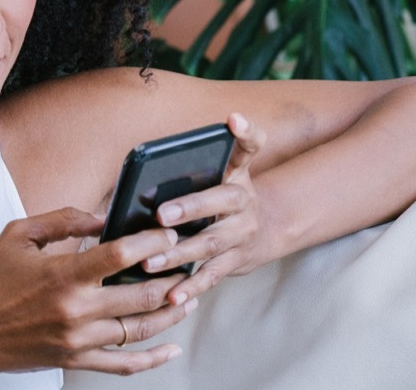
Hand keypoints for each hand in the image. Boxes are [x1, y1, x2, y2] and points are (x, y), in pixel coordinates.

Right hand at [0, 207, 193, 379]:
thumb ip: (63, 220)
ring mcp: (79, 340)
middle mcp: (77, 310)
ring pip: (141, 329)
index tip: (169, 232)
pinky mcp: (76, 360)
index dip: (152, 241)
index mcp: (64, 274)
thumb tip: (103, 216)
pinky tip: (172, 348)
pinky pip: (123, 364)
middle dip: (173, 275)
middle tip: (189, 260)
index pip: (121, 255)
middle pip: (142, 294)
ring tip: (189, 295)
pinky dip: (153, 359)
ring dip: (171, 312)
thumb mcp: (19, 234)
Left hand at [147, 112, 266, 303]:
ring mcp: (242, 234)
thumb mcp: (223, 170)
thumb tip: (149, 157)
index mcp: (238, 173)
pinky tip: (171, 296)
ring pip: (210, 245)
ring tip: (150, 261)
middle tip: (160, 214)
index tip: (232, 119)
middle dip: (191, 208)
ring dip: (180, 254)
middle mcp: (245, 201)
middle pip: (221, 201)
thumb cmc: (223, 195)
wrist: (265, 229)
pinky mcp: (235, 262)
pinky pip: (211, 275)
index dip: (246, 131)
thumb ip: (196, 159)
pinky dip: (191, 287)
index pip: (250, 145)